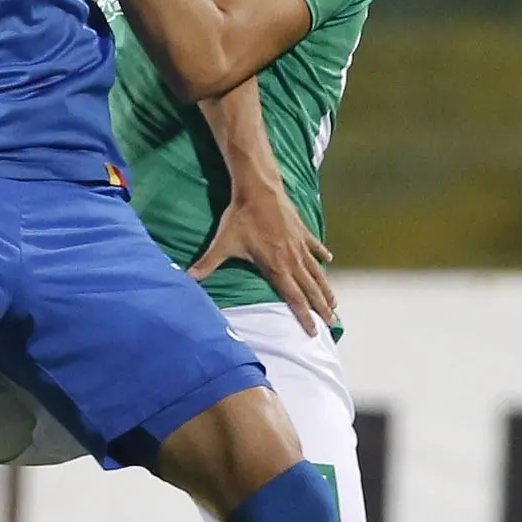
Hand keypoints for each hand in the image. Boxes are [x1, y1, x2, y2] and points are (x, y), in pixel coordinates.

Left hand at [189, 186, 335, 335]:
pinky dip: (322, 254)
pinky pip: (315, 246)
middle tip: (332, 324)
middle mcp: (292, 259)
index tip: (313, 332)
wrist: (258, 189)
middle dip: (321, 309)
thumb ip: (207, 264)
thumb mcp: (222, 243)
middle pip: (311, 289)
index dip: (304, 316)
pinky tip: (329, 260)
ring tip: (334, 304)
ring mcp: (300, 245)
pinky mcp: (302, 230)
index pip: (294, 298)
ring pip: (317, 272)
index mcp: (276, 267)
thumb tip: (187, 278)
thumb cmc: (240, 217)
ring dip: (326, 288)